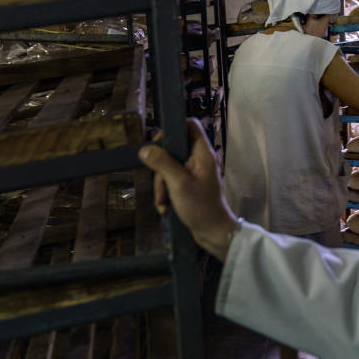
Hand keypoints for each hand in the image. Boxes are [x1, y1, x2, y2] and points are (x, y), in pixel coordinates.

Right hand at [138, 119, 237, 260]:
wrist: (213, 233)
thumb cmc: (200, 207)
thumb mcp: (178, 184)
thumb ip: (162, 163)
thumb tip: (145, 148)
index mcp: (202, 153)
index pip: (190, 125)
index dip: (172, 129)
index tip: (157, 144)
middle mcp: (199, 159)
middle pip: (173, 149)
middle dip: (161, 169)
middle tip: (160, 186)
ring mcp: (195, 172)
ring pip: (169, 167)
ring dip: (162, 186)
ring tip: (162, 203)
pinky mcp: (189, 184)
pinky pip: (172, 181)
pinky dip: (166, 193)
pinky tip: (165, 208)